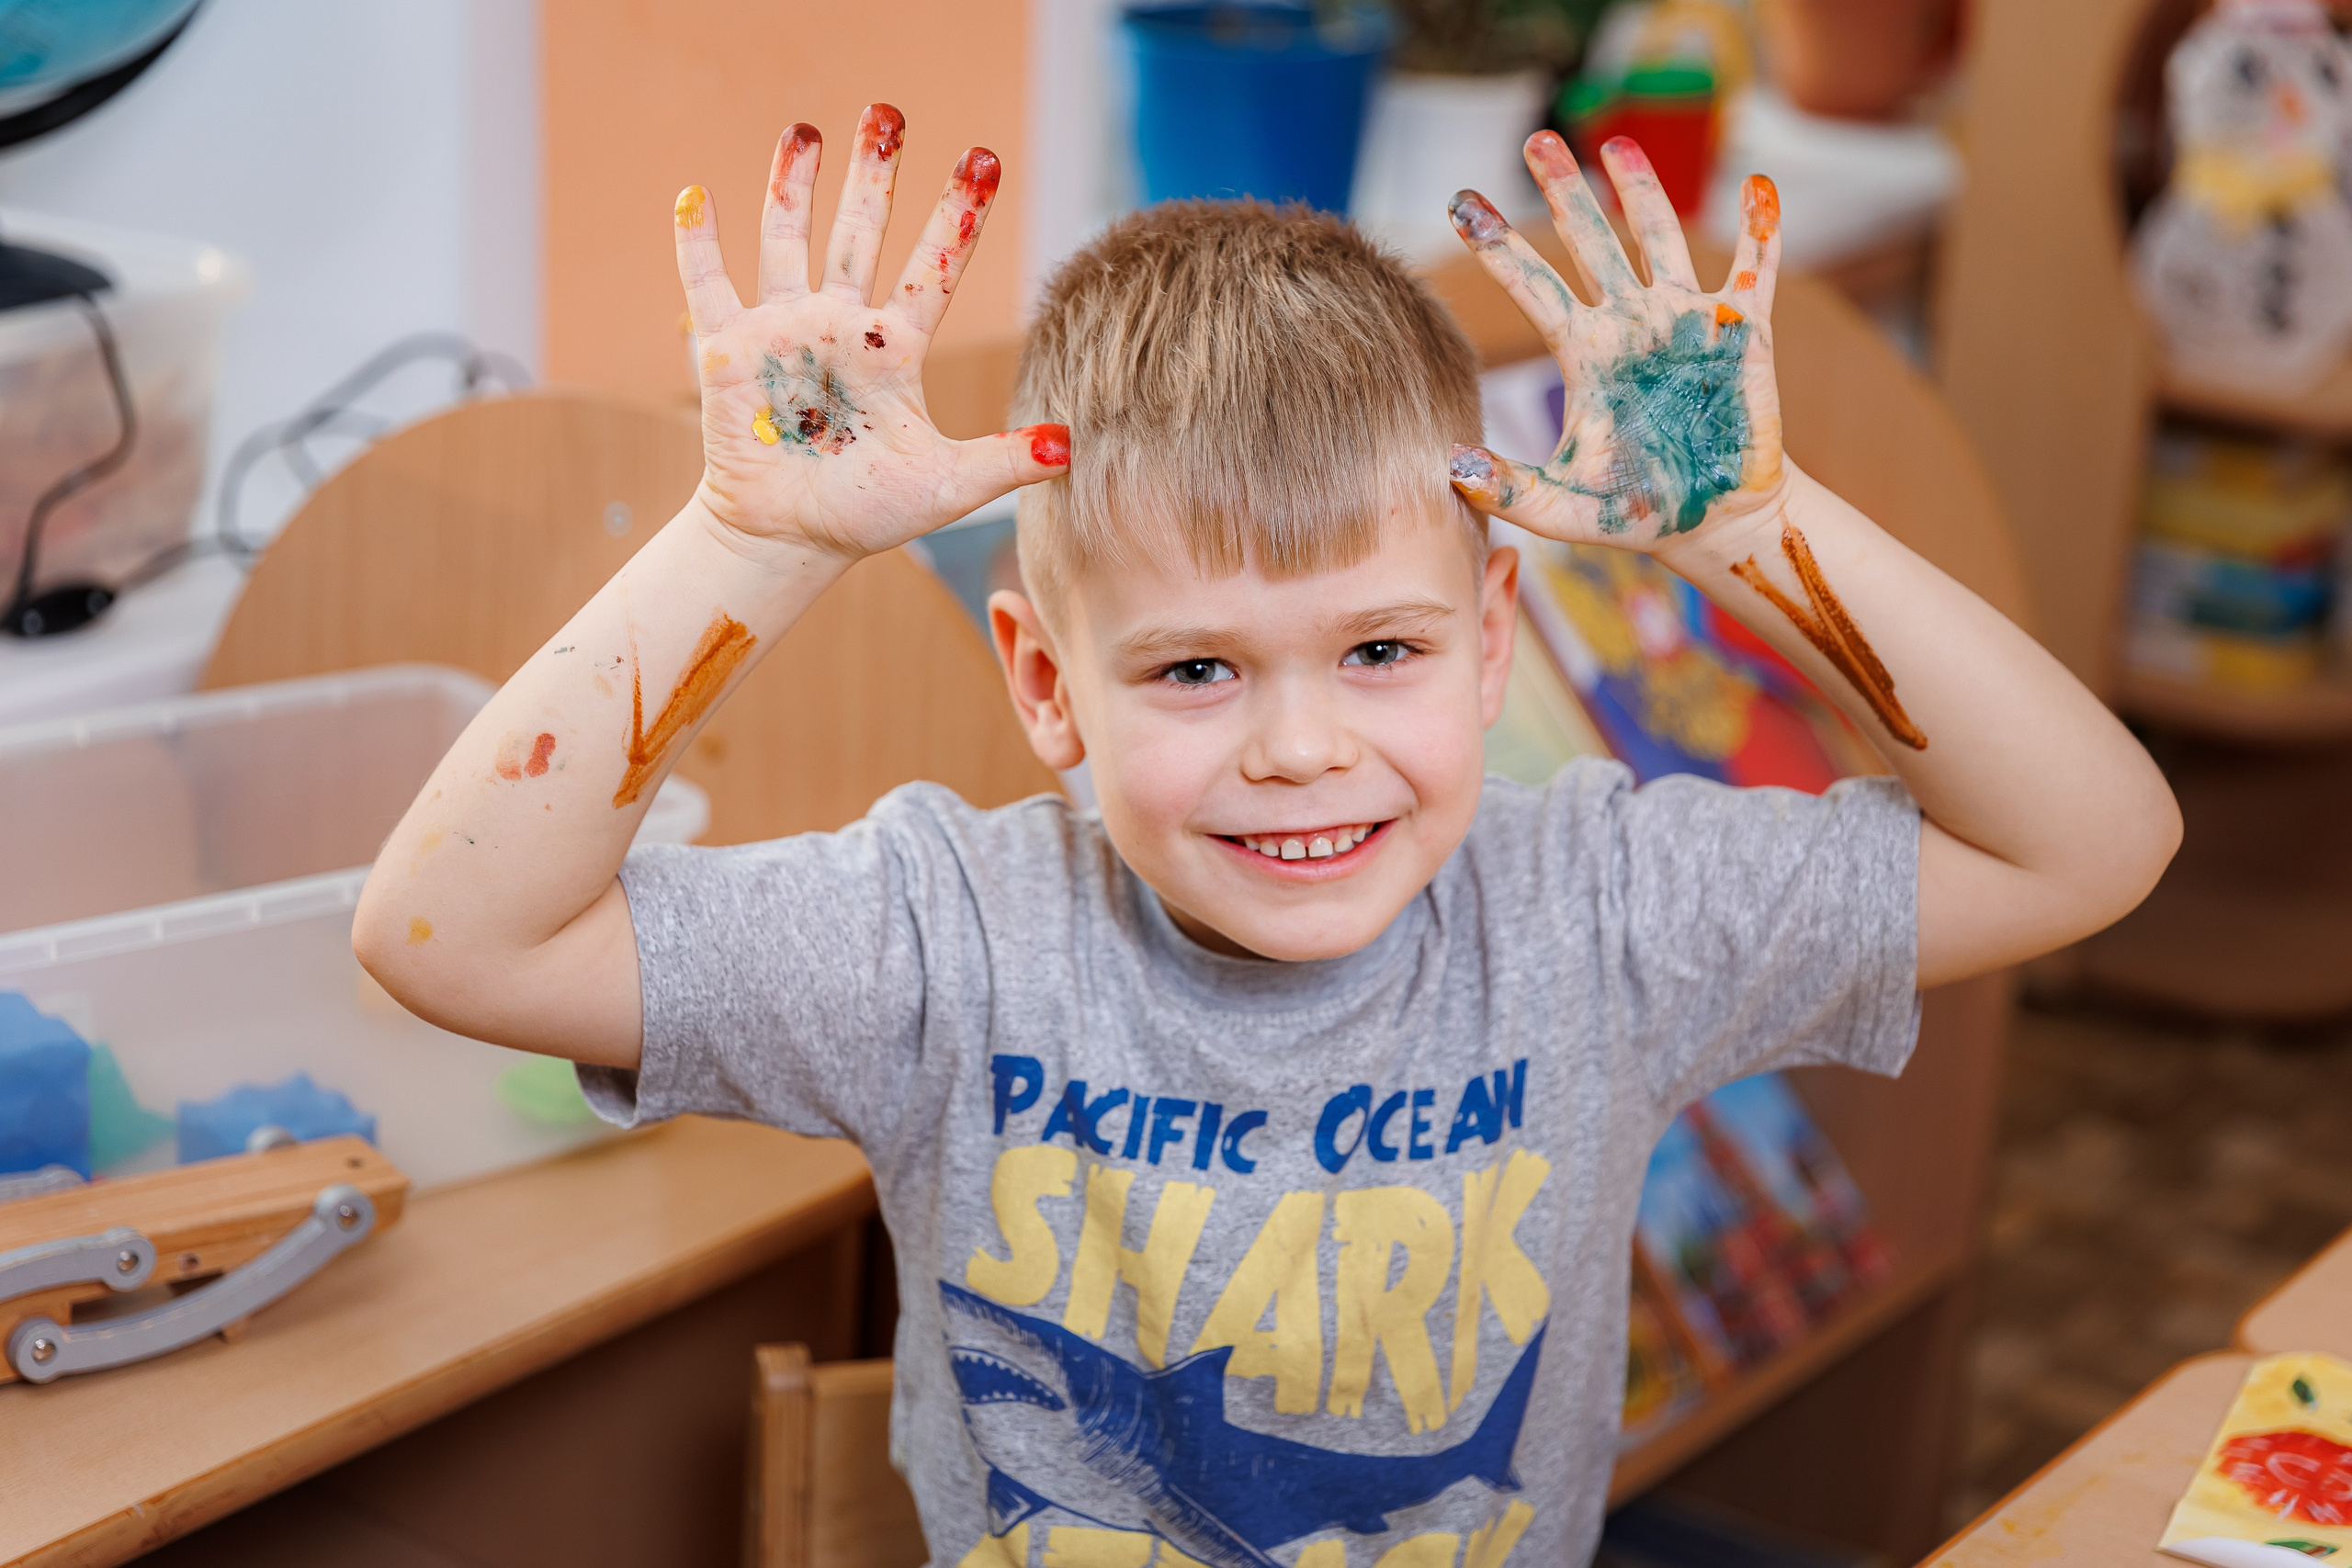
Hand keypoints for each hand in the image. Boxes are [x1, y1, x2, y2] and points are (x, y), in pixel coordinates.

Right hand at [673, 105, 1068, 561]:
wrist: (789, 539)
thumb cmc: (868, 513)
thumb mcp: (948, 488)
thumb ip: (1005, 462)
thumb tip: (1069, 448)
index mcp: (895, 347)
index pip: (933, 267)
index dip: (957, 216)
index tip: (983, 158)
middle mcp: (841, 325)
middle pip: (861, 233)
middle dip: (875, 174)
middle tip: (888, 112)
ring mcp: (784, 332)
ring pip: (788, 240)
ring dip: (793, 185)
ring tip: (805, 130)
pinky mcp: (728, 351)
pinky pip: (708, 285)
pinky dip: (698, 242)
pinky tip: (695, 195)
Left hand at [1445, 132, 1784, 556]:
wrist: (1713, 523)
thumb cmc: (1637, 513)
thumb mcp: (1564, 508)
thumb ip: (1509, 490)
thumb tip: (1449, 466)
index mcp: (1585, 353)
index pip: (1533, 285)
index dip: (1497, 244)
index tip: (1457, 201)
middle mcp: (1630, 324)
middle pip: (1591, 241)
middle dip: (1565, 190)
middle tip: (1536, 140)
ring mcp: (1686, 320)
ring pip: (1660, 237)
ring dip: (1643, 189)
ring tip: (1618, 147)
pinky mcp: (1744, 329)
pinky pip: (1756, 266)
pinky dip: (1762, 226)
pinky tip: (1759, 184)